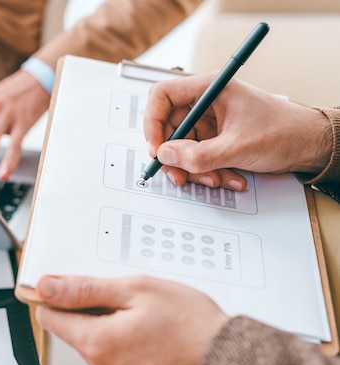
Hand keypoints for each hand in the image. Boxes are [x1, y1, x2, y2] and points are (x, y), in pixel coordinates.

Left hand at [35, 274, 227, 364]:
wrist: (228, 361)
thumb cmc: (191, 326)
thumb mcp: (135, 290)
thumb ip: (85, 289)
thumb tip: (47, 286)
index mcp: (96, 343)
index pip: (49, 316)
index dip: (57, 295)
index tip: (71, 283)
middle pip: (73, 327)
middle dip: (91, 306)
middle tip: (123, 293)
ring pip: (94, 339)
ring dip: (109, 321)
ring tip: (142, 311)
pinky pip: (112, 353)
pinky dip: (122, 336)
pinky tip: (147, 327)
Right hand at [144, 73, 331, 189]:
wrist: (309, 146)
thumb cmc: (284, 131)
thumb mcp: (237, 147)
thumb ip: (198, 155)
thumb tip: (165, 155)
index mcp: (210, 89)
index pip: (163, 96)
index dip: (153, 122)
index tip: (156, 148)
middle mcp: (206, 103)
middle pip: (169, 127)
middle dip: (175, 156)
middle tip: (179, 174)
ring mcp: (209, 122)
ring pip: (182, 147)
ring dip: (194, 169)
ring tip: (215, 178)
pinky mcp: (214, 139)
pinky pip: (197, 157)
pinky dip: (206, 171)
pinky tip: (226, 177)